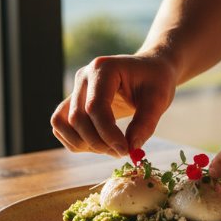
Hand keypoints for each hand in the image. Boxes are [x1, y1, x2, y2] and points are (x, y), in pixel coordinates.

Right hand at [51, 54, 177, 155]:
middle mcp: (84, 77)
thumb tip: (131, 148)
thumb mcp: (159, 99)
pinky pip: (61, 126)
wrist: (150, 70)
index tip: (125, 150)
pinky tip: (100, 145)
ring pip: (62, 123)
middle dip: (98, 142)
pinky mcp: (73, 102)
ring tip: (111, 149)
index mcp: (104, 68)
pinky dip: (76, 141)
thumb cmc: (156, 80)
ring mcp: (75, 89)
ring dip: (83, 143)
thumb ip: (146, 123)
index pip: (95, 107)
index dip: (107, 133)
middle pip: (77, 118)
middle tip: (122, 152)